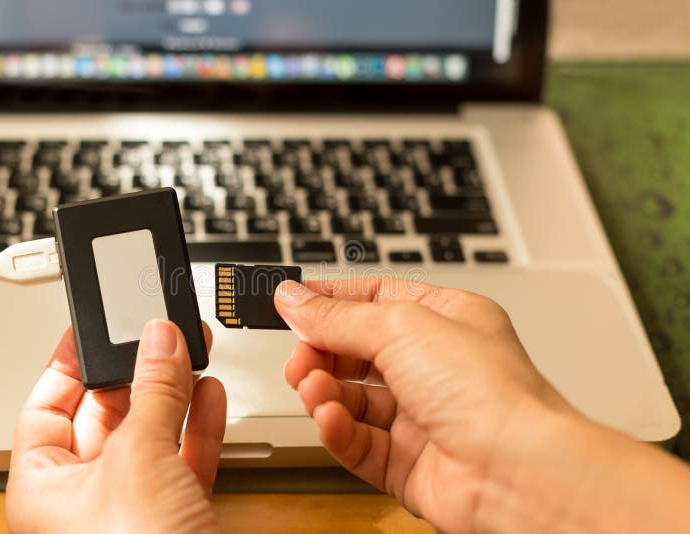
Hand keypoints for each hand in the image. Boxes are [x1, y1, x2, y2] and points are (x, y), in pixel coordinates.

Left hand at [6, 320, 225, 533]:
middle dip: (135, 373)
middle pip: (106, 415)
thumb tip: (159, 341)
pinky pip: (184, 456)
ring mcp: (135, 504)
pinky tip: (208, 393)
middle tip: (156, 334)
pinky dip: (199, 425)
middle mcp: (84, 497)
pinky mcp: (177, 511)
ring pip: (151, 434)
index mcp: (43, 490)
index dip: (66, 365)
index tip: (89, 329)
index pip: (45, 409)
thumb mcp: (138, 458)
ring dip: (174, 393)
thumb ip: (152, 393)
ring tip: (189, 352)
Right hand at [275, 278, 575, 532]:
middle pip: (357, 352)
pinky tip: (329, 418)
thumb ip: (338, 316)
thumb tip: (294, 299)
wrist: (516, 473)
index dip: (330, 300)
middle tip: (300, 356)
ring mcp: (422, 417)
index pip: (374, 300)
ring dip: (325, 392)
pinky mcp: (408, 463)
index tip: (290, 303)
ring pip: (352, 400)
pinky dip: (337, 429)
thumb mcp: (401, 327)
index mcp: (445, 320)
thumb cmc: (490, 394)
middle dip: (321, 352)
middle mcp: (435, 367)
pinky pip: (357, 442)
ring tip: (313, 388)